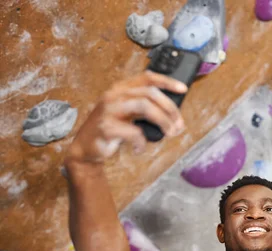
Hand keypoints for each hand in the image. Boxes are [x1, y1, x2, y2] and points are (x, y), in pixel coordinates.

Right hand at [65, 71, 187, 164]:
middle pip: (150, 93)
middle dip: (170, 108)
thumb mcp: (129, 114)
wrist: (86, 147)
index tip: (183, 89)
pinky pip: (133, 131)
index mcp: (121, 89)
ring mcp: (109, 110)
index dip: (167, 81)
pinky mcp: (106, 127)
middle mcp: (114, 95)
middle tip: (179, 125)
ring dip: (163, 121)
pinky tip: (141, 148)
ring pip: (144, 106)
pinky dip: (142, 142)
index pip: (147, 77)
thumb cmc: (112, 130)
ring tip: (170, 133)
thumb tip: (174, 114)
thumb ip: (145, 108)